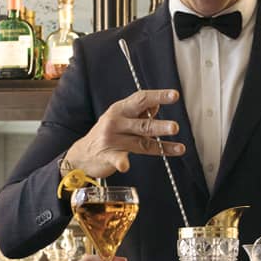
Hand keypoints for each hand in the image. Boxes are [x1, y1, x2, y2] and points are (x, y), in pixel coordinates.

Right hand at [63, 89, 184, 178]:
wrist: (82, 154)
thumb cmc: (106, 134)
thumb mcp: (121, 118)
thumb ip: (139, 113)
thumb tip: (157, 104)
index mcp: (121, 109)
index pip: (141, 99)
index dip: (158, 96)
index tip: (175, 95)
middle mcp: (116, 122)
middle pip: (142, 123)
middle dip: (159, 125)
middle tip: (175, 127)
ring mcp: (111, 140)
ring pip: (140, 142)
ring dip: (159, 145)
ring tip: (178, 148)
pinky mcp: (107, 156)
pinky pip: (117, 159)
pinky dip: (121, 162)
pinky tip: (125, 166)